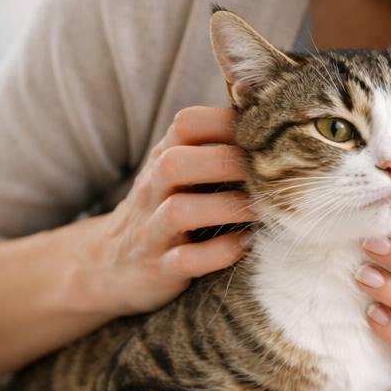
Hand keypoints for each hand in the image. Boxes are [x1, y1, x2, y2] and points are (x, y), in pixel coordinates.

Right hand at [86, 106, 257, 314]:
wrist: (111, 264)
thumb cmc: (164, 209)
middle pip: (177, 163)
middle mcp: (153, 189)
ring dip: (228, 208)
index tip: (269, 133)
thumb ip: (215, 148)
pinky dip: (219, 253)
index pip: (186, 124)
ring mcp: (153, 230)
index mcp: (164, 158)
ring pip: (179, 211)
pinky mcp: (160, 268)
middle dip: (228, 163)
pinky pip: (185, 260)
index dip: (227, 122)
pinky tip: (246, 245)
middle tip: (273, 172)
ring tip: (266, 210)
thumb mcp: (179, 173)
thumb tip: (279, 126)